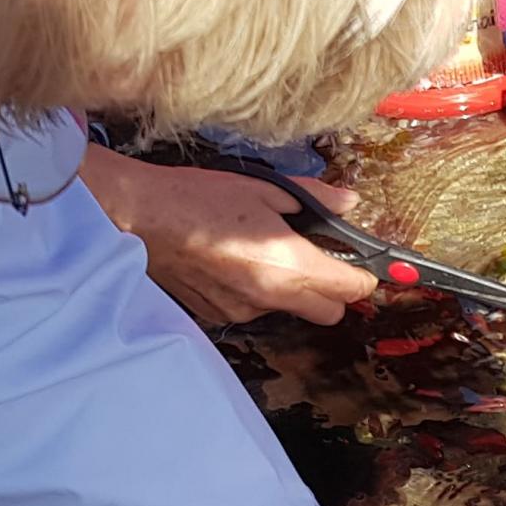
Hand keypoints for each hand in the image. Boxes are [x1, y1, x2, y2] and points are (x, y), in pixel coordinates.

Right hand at [79, 143, 377, 326]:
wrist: (142, 219)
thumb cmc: (201, 198)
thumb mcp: (267, 189)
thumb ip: (315, 200)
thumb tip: (348, 202)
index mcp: (290, 266)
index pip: (352, 290)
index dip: (363, 275)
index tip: (360, 262)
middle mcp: (271, 297)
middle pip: (329, 313)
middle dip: (333, 291)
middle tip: (320, 259)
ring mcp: (244, 311)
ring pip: (290, 310)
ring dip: (291, 290)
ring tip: (264, 253)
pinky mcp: (221, 315)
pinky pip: (255, 309)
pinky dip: (257, 292)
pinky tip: (235, 263)